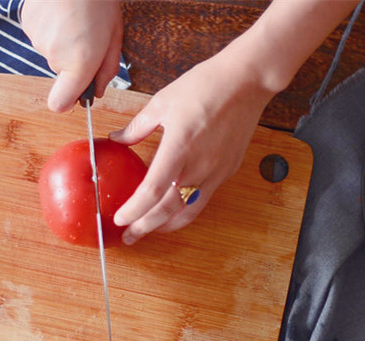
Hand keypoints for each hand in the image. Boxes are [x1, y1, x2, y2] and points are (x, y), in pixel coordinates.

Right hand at [21, 0, 122, 111]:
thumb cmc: (99, 2)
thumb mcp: (115, 38)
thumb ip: (106, 70)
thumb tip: (97, 92)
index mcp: (79, 64)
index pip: (60, 104)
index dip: (69, 100)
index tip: (79, 91)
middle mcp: (54, 56)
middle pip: (62, 74)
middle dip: (75, 62)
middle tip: (89, 36)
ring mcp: (37, 40)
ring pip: (52, 53)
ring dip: (63, 43)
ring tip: (75, 20)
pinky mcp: (27, 24)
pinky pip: (41, 37)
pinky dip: (51, 30)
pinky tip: (61, 13)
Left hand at [110, 54, 274, 244]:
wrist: (246, 82)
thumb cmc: (205, 86)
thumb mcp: (162, 102)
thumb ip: (138, 127)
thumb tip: (119, 138)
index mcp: (179, 147)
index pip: (152, 191)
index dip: (134, 210)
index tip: (119, 219)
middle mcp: (199, 165)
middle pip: (168, 209)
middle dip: (146, 226)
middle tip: (130, 236)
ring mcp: (216, 171)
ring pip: (189, 211)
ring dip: (167, 225)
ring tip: (151, 229)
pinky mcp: (227, 171)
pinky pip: (203, 197)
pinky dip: (185, 209)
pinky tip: (174, 208)